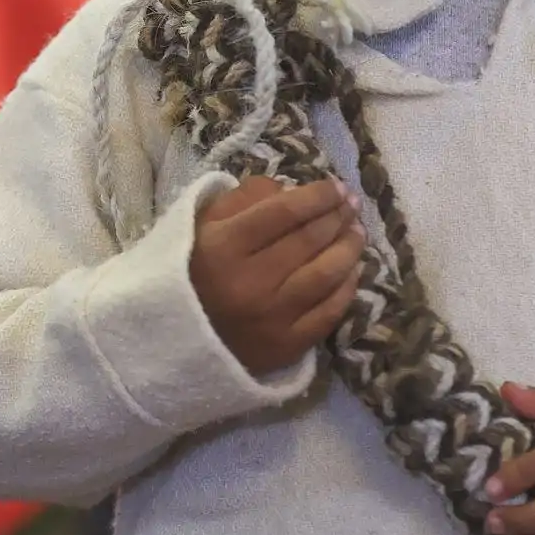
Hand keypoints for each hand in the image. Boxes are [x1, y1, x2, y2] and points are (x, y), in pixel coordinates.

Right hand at [189, 176, 365, 374]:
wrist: (178, 341)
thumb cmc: (193, 272)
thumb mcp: (204, 224)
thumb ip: (245, 199)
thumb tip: (292, 189)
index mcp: (223, 246)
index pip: (285, 211)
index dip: (319, 195)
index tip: (337, 187)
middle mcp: (250, 282)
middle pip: (310, 239)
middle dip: (338, 216)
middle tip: (351, 204)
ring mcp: (271, 318)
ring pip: (327, 274)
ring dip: (350, 247)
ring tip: (357, 231)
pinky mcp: (286, 347)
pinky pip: (330, 312)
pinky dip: (347, 286)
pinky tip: (352, 269)